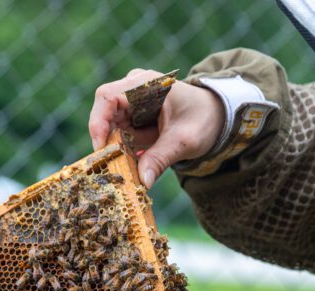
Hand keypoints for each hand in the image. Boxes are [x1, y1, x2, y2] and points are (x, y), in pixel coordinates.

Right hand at [89, 69, 225, 188]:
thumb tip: (142, 182)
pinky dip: (125, 150)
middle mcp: (133, 89)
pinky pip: (120, 134)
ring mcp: (132, 103)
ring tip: (133, 165)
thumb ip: (161, 159)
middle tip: (114, 166)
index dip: (98, 122)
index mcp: (145, 84)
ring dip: (118, 148)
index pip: (108, 96)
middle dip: (108, 140)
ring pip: (111, 127)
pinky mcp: (133, 117)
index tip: (101, 148)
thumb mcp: (184, 142)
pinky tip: (139, 161)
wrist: (216, 116)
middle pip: (105, 113)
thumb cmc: (203, 120)